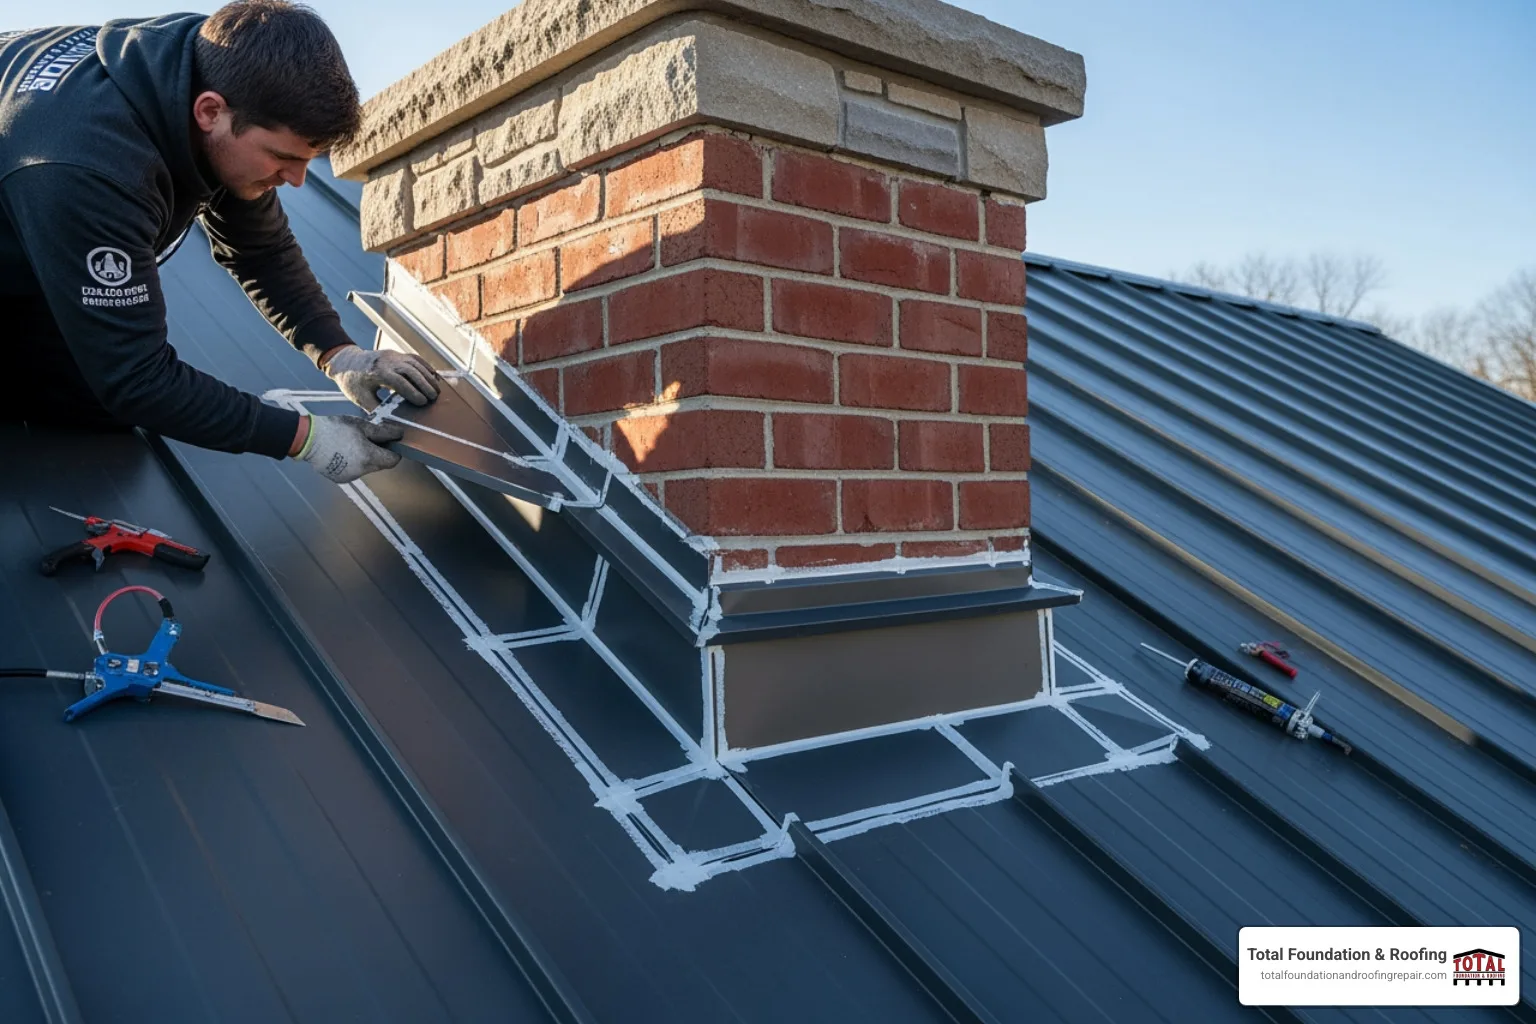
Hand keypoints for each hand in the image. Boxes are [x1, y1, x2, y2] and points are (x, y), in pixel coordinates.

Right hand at [293, 413, 405, 482]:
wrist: (308, 438)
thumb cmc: (335, 428)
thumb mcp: (361, 425)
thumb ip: (383, 432)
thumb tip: (400, 434)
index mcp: (368, 457)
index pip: (393, 460)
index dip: (394, 451)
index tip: (389, 442)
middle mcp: (361, 471)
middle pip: (380, 465)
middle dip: (378, 453)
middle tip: (368, 439)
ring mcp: (350, 476)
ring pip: (366, 468)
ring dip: (364, 458)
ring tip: (351, 444)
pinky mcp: (340, 478)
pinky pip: (353, 471)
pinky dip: (352, 463)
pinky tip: (342, 451)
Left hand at [321, 344, 441, 410]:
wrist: (346, 361)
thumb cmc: (352, 382)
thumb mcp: (360, 398)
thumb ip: (375, 409)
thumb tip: (389, 423)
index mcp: (376, 372)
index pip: (399, 382)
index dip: (412, 392)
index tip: (423, 403)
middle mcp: (386, 361)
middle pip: (410, 371)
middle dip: (424, 384)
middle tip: (434, 397)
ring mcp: (392, 355)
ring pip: (414, 363)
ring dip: (427, 376)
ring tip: (437, 389)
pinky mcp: (395, 354)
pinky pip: (414, 358)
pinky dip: (425, 366)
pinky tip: (433, 375)